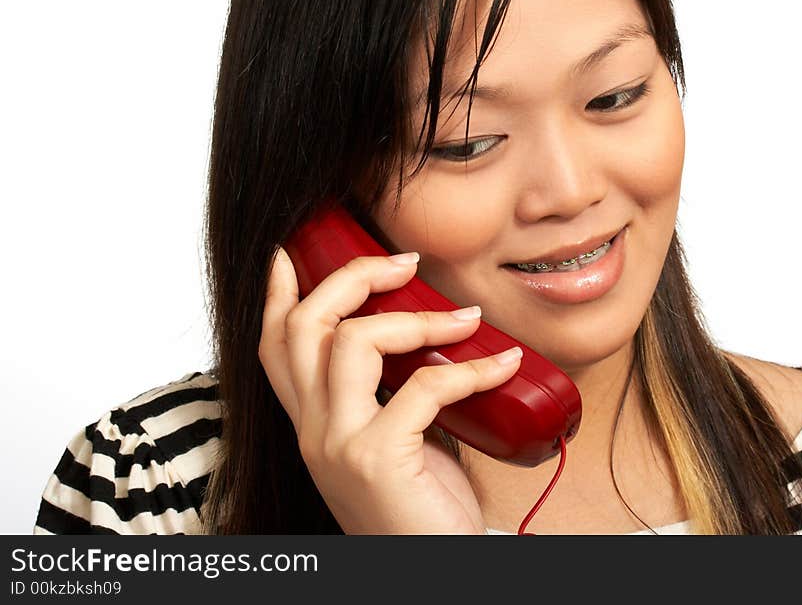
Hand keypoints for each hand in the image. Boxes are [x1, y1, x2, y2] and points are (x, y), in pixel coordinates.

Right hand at [258, 246, 522, 533]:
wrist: (432, 574)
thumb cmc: (421, 510)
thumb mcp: (397, 442)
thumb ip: (395, 392)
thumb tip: (432, 333)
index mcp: (313, 424)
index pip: (275, 347)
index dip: (277, 294)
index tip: (289, 252)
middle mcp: (313, 432)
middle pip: (305, 327)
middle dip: (351, 278)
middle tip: (402, 263)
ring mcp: (338, 446)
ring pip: (352, 341)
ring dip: (417, 318)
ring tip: (464, 317)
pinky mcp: (377, 460)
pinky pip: (424, 386)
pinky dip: (471, 368)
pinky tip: (503, 364)